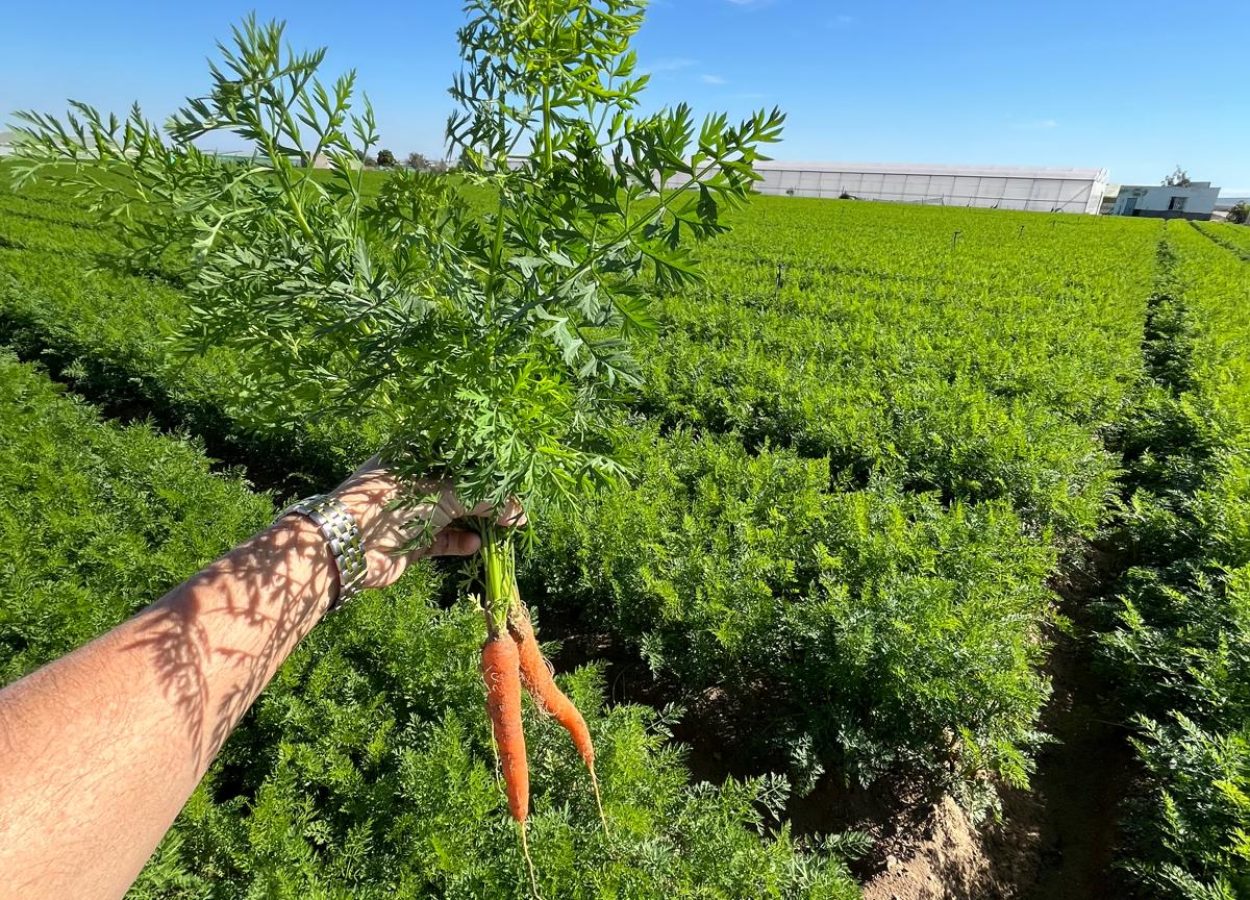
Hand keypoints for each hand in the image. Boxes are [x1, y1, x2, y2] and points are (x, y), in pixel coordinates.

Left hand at [328, 457, 524, 588]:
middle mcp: (413, 480)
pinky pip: (443, 539)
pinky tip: (476, 544)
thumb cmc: (393, 503)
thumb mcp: (444, 493)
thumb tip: (518, 514)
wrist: (347, 547)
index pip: (458, 453)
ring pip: (453, 514)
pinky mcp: (411, 541)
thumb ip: (484, 500)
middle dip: (486, 496)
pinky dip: (460, 542)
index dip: (485, 463)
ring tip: (505, 526)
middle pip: (458, 486)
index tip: (512, 473)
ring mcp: (411, 511)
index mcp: (414, 455)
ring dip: (477, 521)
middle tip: (514, 504)